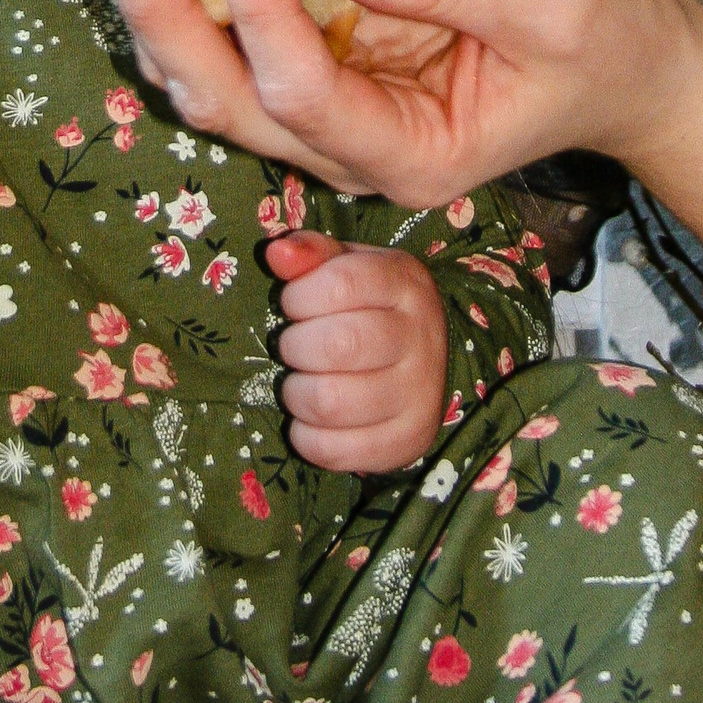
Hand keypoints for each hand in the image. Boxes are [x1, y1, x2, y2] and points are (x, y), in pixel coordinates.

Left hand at [94, 0, 700, 200]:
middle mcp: (350, 147)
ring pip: (211, 71)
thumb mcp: (550, 1)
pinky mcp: (326, 54)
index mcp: (411, 155)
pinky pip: (235, 29)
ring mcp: (330, 106)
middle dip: (161, 5)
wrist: (627, 60)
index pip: (307, 95)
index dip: (260, 13)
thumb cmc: (605, 38)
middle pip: (225, 95)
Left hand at [266, 234, 447, 473]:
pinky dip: (306, 437)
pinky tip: (309, 420)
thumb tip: (276, 252)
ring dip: (296, 394)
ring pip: (333, 402)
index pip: (342, 282)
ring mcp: (420, 394)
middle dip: (295, 347)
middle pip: (339, 345)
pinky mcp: (408, 441)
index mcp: (406, 283)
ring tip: (298, 383)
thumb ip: (312, 254)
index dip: (300, 295)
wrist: (426, 360)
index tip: (293, 303)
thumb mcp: (348, 266)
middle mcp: (421, 337)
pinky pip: (336, 450)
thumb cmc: (372, 304)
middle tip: (293, 347)